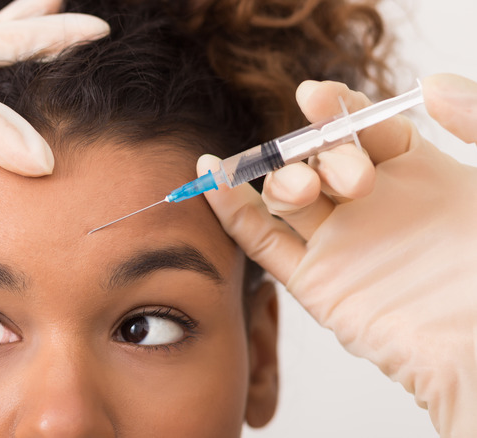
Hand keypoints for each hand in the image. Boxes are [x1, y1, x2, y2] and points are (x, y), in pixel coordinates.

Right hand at [197, 74, 476, 436]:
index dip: (340, 109)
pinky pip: (263, 241)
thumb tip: (427, 82)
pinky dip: (232, 210)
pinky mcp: (316, 282)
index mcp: (421, 178)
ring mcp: (342, 245)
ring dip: (280, 177)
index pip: (365, 130)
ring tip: (304, 187)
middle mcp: (375, 208)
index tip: (317, 96)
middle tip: (352, 175)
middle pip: (322, 158)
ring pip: (288, 194)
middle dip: (322, 151)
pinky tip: (213, 178)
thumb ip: (474, 119)